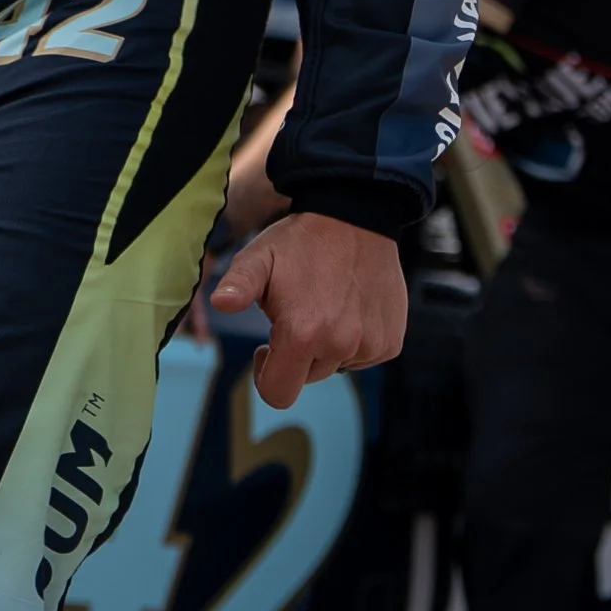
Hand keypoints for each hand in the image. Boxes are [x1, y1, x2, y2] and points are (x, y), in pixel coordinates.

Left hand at [208, 212, 405, 408]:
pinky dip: (355, 340)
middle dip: (297, 353)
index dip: (265, 374)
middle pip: (307, 377)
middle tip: (299, 311)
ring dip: (327, 345)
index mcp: (302, 334)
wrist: (358, 217)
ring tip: (326, 303)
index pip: (277, 393)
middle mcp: (340, 346)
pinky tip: (350, 307)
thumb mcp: (259, 257)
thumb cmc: (302, 241)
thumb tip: (220, 303)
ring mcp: (370, 346)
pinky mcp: (390, 342)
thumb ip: (237, 284)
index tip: (266, 346)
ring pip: (336, 365)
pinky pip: (364, 357)